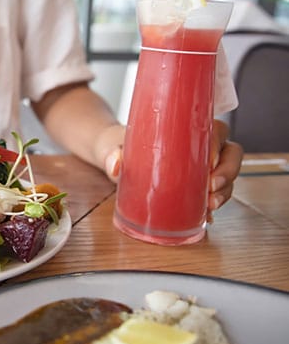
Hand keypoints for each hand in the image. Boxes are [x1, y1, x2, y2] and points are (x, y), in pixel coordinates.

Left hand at [100, 119, 242, 214]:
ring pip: (228, 173)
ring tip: (211, 206)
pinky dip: (215, 203)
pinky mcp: (196, 182)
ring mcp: (200, 163)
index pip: (216, 130)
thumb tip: (115, 166)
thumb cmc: (119, 143)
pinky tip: (208, 216)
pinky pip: (217, 191)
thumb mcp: (113, 146)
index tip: (209, 162)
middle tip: (212, 188)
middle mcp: (199, 143)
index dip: (218, 145)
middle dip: (227, 171)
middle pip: (231, 152)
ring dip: (225, 190)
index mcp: (185, 127)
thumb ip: (113, 154)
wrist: (113, 152)